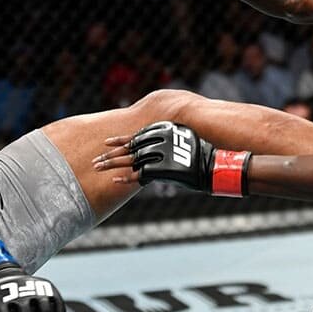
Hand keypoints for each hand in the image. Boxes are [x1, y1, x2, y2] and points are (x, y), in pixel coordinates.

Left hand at [93, 121, 250, 196]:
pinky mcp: (163, 169)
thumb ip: (169, 145)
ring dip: (113, 165)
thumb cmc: (202, 157)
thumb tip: (160, 148)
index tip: (107, 143)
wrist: (216, 167)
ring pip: (131, 160)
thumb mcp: (184, 144)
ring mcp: (161, 154)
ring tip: (98, 169)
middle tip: (96, 160)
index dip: (121, 140)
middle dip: (112, 155)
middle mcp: (161, 140)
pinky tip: (114, 179)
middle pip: (130, 148)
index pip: (138, 135)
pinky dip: (127, 177)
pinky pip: (140, 174)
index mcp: (165, 132)